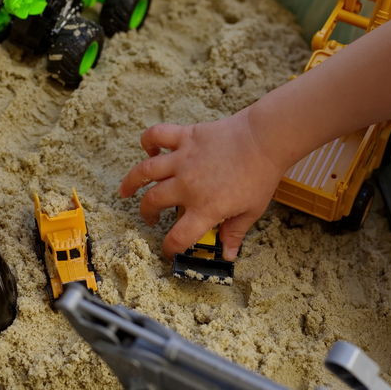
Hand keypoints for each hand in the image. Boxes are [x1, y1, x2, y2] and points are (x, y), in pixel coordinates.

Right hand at [118, 109, 284, 259]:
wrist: (265, 139)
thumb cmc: (261, 175)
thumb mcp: (251, 210)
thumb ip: (235, 232)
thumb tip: (229, 253)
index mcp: (205, 208)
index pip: (178, 236)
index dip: (169, 248)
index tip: (169, 249)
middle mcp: (188, 186)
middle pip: (153, 203)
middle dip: (147, 214)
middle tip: (150, 216)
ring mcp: (183, 160)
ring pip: (145, 172)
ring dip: (131, 182)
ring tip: (125, 190)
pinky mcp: (185, 137)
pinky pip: (157, 136)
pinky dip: (148, 141)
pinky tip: (149, 150)